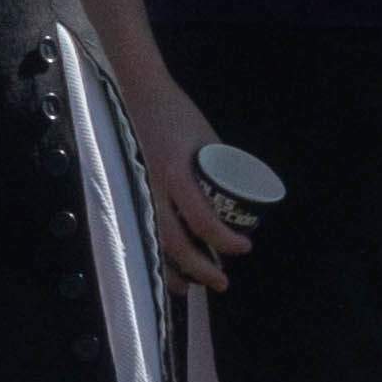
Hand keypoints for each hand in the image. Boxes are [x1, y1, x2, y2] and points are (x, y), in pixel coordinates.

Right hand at [122, 65, 251, 284]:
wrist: (142, 94)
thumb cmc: (180, 114)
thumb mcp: (208, 139)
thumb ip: (217, 170)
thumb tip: (235, 199)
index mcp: (177, 174)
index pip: (202, 220)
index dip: (225, 241)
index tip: (245, 247)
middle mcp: (155, 189)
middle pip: (175, 242)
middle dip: (200, 268)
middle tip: (222, 281)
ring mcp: (141, 192)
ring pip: (155, 243)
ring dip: (175, 270)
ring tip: (193, 287)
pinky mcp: (136, 193)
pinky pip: (146, 232)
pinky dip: (158, 254)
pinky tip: (169, 269)